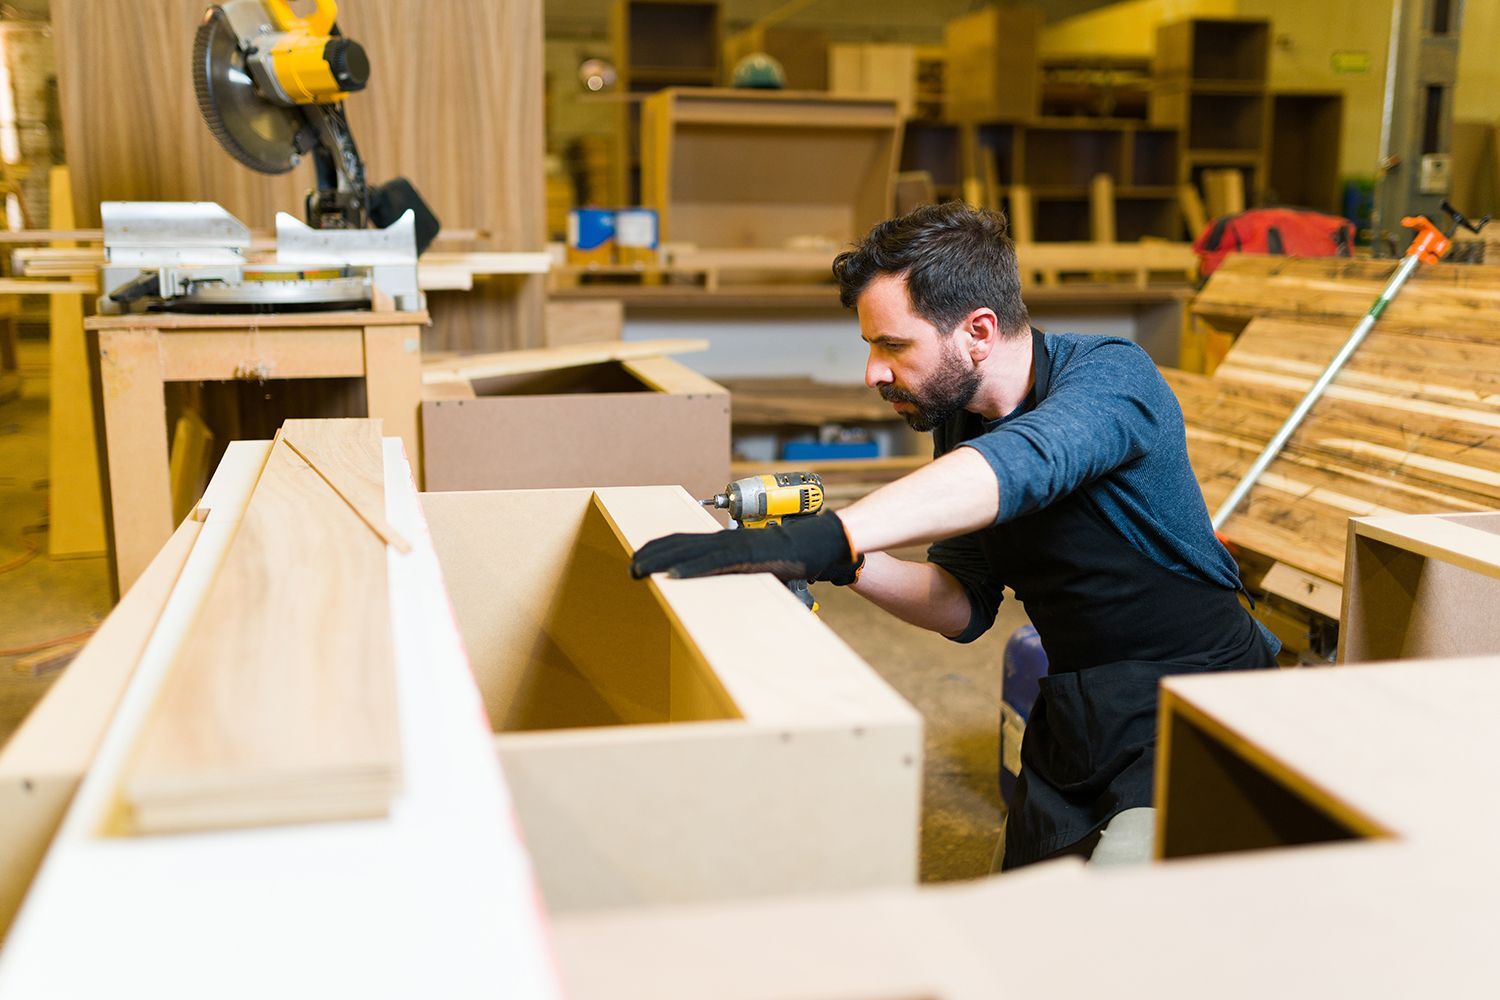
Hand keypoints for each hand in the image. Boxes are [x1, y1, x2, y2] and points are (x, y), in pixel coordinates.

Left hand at [630, 511, 862, 584]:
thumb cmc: (788, 557)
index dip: (657, 549)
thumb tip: (724, 591)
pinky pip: (712, 564)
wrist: (815, 543)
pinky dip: (690, 571)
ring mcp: (733, 547)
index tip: (637, 560)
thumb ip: (737, 575)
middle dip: (649, 555)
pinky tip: (671, 578)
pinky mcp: (745, 558)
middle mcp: (724, 540)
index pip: (681, 541)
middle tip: (629, 568)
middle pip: (676, 544)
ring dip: (659, 562)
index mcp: (724, 542)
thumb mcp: (756, 567)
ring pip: (687, 552)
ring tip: (638, 571)